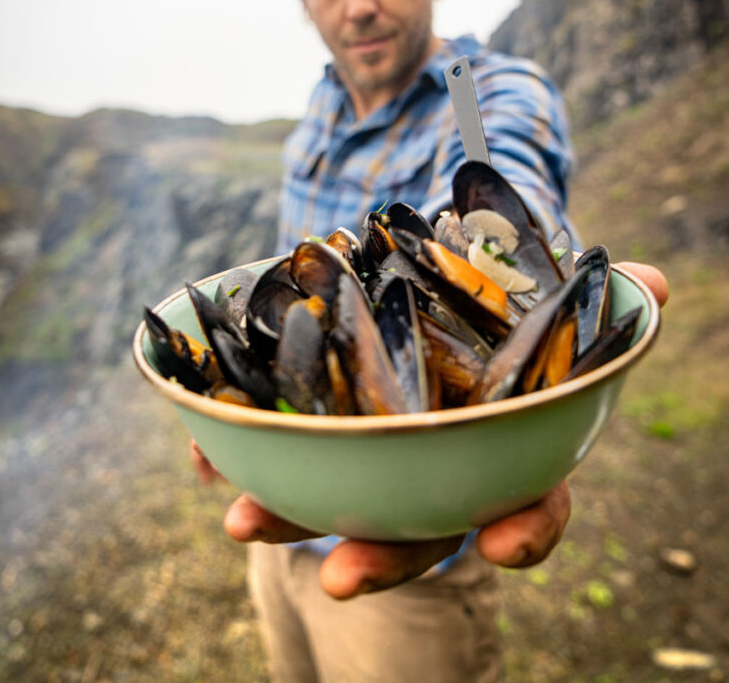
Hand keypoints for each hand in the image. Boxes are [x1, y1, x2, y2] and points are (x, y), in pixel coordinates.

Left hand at [194, 261, 666, 599]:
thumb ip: (595, 299)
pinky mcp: (321, 421)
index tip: (502, 543)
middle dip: (382, 558)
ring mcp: (377, 451)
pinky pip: (281, 449)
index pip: (528, 504)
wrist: (431, 286)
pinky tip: (207, 449)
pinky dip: (242, 453)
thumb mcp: (547, 297)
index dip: (521, 531)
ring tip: (241, 517)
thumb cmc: (498, 306)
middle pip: (419, 529)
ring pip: (338, 500)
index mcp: (505, 448)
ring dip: (289, 516)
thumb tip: (652, 284)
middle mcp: (440, 466)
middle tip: (339, 575)